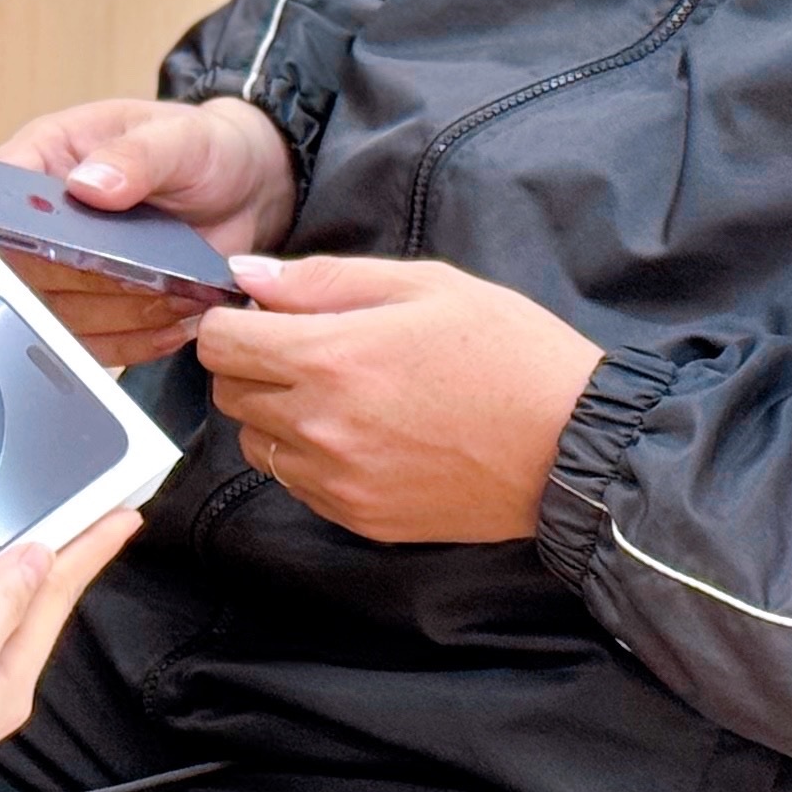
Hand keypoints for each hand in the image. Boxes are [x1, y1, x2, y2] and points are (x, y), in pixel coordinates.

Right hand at [0, 96, 296, 367]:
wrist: (244, 187)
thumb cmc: (202, 147)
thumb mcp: (180, 137)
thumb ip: (135, 156)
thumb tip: (88, 184)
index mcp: (49, 156)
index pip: (3, 194)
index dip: (16, 224)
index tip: (58, 243)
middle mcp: (47, 216)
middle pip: (31, 268)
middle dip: (93, 280)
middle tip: (150, 277)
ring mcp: (69, 266)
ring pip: (63, 314)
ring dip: (123, 316)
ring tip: (176, 299)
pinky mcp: (97, 305)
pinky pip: (96, 342)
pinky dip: (137, 342)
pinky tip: (174, 323)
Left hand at [197, 255, 602, 545]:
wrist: (571, 446)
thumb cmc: (508, 351)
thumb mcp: (424, 284)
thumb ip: (324, 279)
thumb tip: (249, 274)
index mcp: (330, 357)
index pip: (220, 341)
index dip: (232, 319)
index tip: (263, 313)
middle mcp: (319, 425)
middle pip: (227, 392)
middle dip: (251, 362)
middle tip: (306, 345)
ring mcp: (337, 480)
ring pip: (255, 441)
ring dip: (276, 412)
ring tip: (340, 391)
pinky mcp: (358, 517)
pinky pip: (296, 482)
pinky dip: (309, 455)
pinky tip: (363, 432)